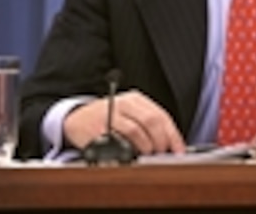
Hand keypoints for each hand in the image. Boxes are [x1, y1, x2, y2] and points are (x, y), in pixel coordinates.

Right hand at [63, 89, 184, 154]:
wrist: (76, 118)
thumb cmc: (108, 118)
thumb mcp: (130, 114)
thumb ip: (148, 125)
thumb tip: (170, 145)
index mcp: (136, 99)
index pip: (161, 116)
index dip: (173, 135)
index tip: (179, 150)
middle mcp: (124, 103)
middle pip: (151, 121)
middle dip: (160, 141)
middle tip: (162, 153)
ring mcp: (110, 114)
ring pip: (135, 130)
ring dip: (146, 146)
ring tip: (148, 155)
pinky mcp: (97, 128)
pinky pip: (116, 140)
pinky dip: (127, 150)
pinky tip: (131, 156)